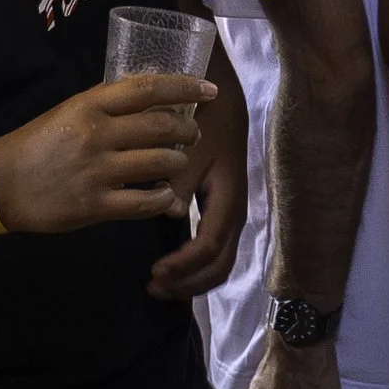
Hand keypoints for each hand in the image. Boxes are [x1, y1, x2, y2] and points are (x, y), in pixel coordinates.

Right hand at [0, 72, 208, 235]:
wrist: (0, 184)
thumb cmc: (38, 143)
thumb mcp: (69, 110)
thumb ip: (107, 100)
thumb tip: (147, 84)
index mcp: (90, 106)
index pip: (147, 89)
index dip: (184, 87)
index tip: (208, 90)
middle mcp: (97, 135)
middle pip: (161, 126)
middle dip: (187, 130)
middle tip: (194, 134)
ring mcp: (97, 171)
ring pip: (160, 163)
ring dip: (179, 162)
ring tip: (179, 162)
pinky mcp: (95, 205)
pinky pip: (144, 201)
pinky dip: (162, 197)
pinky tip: (165, 194)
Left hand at [147, 74, 250, 298]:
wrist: (221, 100)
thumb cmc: (203, 122)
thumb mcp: (190, 149)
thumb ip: (179, 182)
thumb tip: (171, 215)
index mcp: (228, 198)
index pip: (209, 246)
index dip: (184, 265)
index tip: (155, 272)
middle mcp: (234, 212)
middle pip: (220, 265)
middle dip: (189, 283)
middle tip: (154, 288)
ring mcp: (230, 213)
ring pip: (219, 261)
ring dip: (192, 279)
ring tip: (160, 284)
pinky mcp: (221, 209)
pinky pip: (214, 250)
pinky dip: (194, 266)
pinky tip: (172, 266)